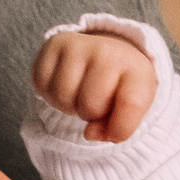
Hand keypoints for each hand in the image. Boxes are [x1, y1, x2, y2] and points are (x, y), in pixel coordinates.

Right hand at [31, 29, 155, 141]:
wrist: (107, 53)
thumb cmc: (120, 86)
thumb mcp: (131, 107)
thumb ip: (117, 127)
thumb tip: (89, 134)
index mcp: (136, 67)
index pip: (131, 104)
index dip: (120, 129)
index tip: (116, 134)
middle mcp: (107, 50)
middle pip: (90, 105)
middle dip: (91, 114)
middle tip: (96, 103)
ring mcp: (78, 45)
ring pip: (64, 97)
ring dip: (69, 106)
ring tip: (80, 93)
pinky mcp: (53, 44)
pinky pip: (43, 85)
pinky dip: (51, 94)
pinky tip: (66, 84)